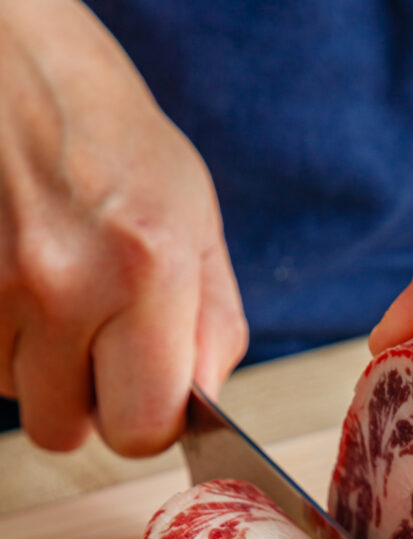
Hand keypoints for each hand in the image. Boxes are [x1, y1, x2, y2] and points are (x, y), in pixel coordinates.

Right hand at [0, 0, 246, 454]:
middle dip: (84, 401)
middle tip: (93, 341)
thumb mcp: (194, 214)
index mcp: (145, 269)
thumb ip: (212, 325)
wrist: (5, 52)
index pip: (142, 429)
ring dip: (35, 361)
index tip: (146, 389)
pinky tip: (10, 271)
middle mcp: (59, 284)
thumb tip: (200, 406)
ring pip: (14, 396)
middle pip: (65, 432)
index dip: (146, 419)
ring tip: (47, 283)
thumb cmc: (105, 128)